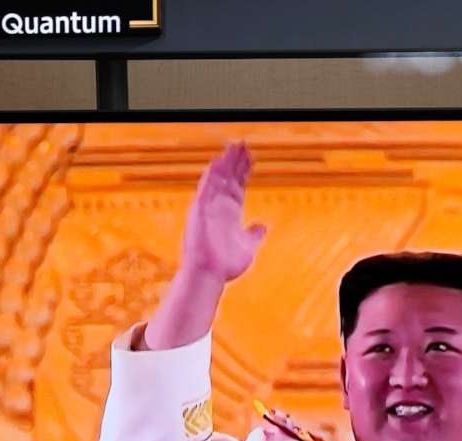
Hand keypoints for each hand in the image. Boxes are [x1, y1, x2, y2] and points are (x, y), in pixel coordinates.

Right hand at [179, 142, 266, 284]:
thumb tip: (262, 226)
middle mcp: (219, 207)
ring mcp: (208, 208)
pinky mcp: (199, 212)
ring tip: (233, 147)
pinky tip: (216, 163)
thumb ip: (254, 234)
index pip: (238, 185)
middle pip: (228, 178)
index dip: (244, 171)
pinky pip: (204, 190)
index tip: (250, 157)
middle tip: (242, 144)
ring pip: (217, 179)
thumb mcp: (248, 246)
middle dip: (235, 161)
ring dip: (225, 163)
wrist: (210, 275)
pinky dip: (210, 177)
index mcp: (230, 213)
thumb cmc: (226, 265)